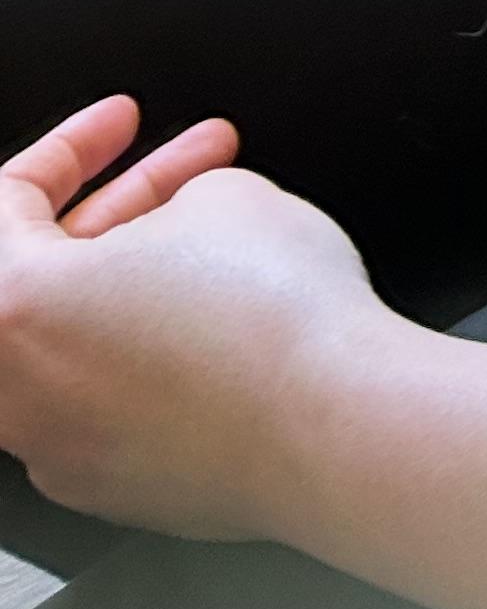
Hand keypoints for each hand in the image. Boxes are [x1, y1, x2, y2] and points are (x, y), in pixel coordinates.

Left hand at [0, 96, 387, 540]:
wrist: (332, 427)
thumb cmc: (269, 322)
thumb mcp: (220, 194)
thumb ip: (170, 199)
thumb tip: (178, 224)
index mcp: (10, 309)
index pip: (8, 203)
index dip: (75, 144)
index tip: (120, 122)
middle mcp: (19, 391)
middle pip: (43, 274)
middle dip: (123, 204)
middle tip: (183, 169)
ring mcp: (63, 448)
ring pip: (83, 338)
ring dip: (142, 277)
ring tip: (227, 235)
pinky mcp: (118, 485)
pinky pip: (118, 397)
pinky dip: (156, 350)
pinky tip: (224, 317)